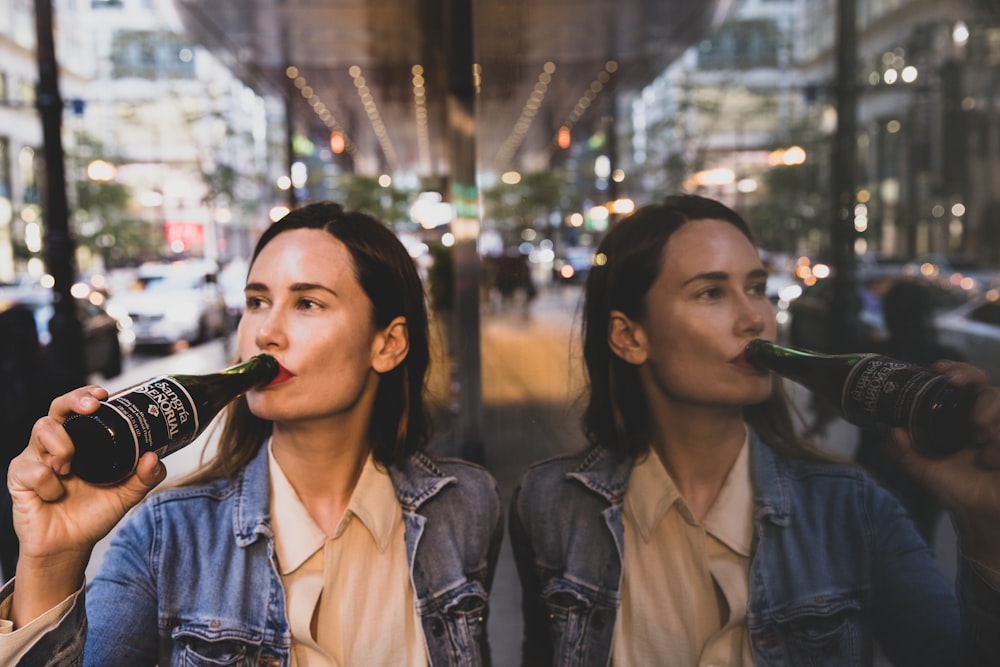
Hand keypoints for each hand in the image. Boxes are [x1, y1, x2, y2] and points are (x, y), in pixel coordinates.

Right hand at [7, 386, 166, 626]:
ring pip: (42, 430)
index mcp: (79, 442)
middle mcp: (55, 444)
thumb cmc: (92, 515)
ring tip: (70, 469)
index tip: (104, 395)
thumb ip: (143, 477)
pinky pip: (34, 469)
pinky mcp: (19, 476)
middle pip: (56, 408)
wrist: (69, 546)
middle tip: (91, 407)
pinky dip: (50, 484)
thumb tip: (155, 457)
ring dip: (62, 446)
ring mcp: (35, 458)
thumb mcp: (125, 495)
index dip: (86, 395)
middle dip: (73, 401)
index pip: (78, 409)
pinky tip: (55, 495)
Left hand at [886, 361, 999, 569]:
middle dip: (973, 387)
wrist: (979, 515)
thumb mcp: (924, 469)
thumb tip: (889, 431)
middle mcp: (988, 420)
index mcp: (965, 418)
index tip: (940, 369)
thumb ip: (904, 452)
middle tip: (960, 398)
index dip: (958, 370)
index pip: (968, 382)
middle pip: (988, 387)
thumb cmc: (956, 488)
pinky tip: (989, 460)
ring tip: (977, 439)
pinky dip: (996, 445)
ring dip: (986, 417)